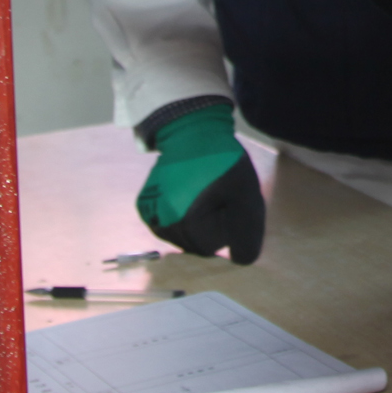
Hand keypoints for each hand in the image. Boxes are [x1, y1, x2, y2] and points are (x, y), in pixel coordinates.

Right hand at [134, 99, 264, 263]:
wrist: (192, 130)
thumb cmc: (222, 161)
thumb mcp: (246, 194)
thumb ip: (247, 231)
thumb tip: (242, 262)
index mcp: (185, 221)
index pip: (211, 247)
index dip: (225, 225)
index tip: (227, 199)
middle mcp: (160, 223)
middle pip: (193, 245)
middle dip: (210, 225)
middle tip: (216, 194)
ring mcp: (149, 215)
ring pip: (181, 237)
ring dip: (196, 220)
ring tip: (202, 191)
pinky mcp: (144, 206)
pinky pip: (167, 225)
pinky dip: (180, 215)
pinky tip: (186, 193)